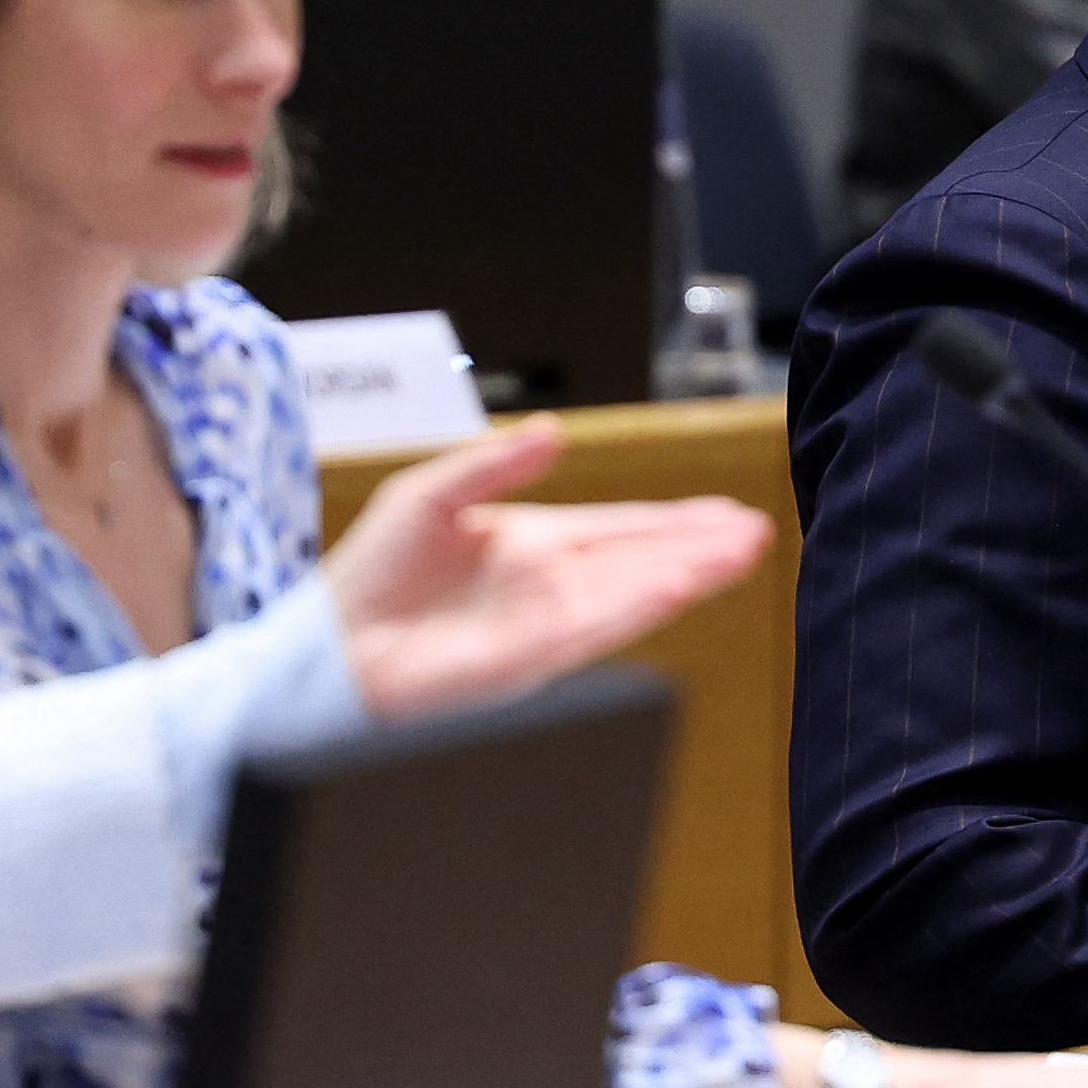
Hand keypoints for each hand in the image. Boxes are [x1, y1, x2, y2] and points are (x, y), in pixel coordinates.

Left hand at [325, 416, 773, 720]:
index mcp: (535, 544)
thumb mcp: (433, 493)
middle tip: (757, 534)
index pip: (624, 531)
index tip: (728, 515)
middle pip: (644, 563)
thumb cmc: (374, 571)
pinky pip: (594, 629)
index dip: (677, 523)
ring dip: (686, 576)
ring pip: (632, 596)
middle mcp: (551, 587)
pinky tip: (676, 587)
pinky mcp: (527, 659)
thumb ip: (494, 463)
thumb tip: (551, 428)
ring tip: (737, 555)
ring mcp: (544, 625)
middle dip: (701, 550)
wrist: (330, 642)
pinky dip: (638, 606)